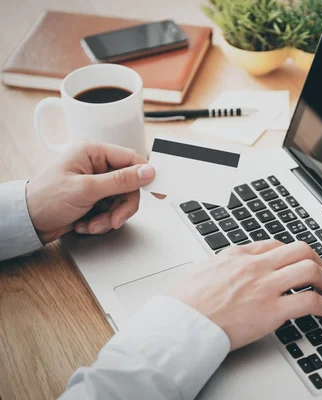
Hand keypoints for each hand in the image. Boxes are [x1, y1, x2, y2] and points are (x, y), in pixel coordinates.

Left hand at [26, 143, 155, 243]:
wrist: (27, 224)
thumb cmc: (45, 200)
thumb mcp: (87, 189)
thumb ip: (121, 180)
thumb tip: (147, 171)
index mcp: (93, 152)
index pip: (131, 159)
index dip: (146, 175)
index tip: (158, 190)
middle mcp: (96, 165)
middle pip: (129, 185)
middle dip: (121, 207)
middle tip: (114, 219)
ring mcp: (96, 183)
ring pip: (122, 200)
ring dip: (110, 217)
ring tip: (93, 223)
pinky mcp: (94, 199)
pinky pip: (112, 210)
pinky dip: (102, 221)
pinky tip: (86, 223)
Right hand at [169, 240, 321, 350]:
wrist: (180, 323)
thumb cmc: (186, 302)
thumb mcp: (204, 270)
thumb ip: (224, 265)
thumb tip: (231, 267)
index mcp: (239, 255)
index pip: (276, 245)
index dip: (293, 254)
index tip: (298, 262)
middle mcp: (256, 267)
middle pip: (301, 250)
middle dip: (317, 261)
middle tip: (320, 274)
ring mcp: (266, 287)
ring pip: (310, 270)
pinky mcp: (272, 311)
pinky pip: (310, 302)